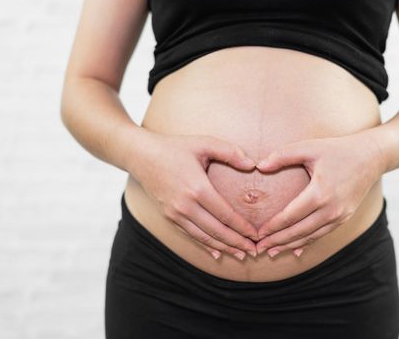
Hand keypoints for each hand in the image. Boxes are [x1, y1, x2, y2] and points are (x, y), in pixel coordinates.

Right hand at [128, 130, 259, 260]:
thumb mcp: (204, 143)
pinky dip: (206, 246)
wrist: (141, 156)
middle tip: (255, 251)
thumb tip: (253, 165)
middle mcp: (185, 205)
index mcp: (197, 188)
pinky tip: (217, 253)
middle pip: (216, 231)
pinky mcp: (169, 217)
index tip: (257, 235)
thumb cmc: (175, 147)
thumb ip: (230, 152)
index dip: (243, 227)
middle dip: (237, 243)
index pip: (225, 215)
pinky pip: (190, 235)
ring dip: (224, 248)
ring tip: (241, 255)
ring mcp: (175, 214)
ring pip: (204, 237)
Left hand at [254, 130, 384, 257]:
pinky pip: (322, 234)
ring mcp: (340, 216)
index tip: (257, 234)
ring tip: (272, 251)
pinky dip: (307, 243)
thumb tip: (259, 166)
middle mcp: (331, 209)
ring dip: (290, 245)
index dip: (273, 227)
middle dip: (278, 241)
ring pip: (310, 236)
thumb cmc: (337, 150)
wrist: (371, 157)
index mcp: (320, 193)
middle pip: (299, 231)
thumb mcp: (309, 147)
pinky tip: (295, 250)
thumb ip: (282, 156)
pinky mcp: (345, 217)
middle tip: (259, 248)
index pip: (290, 216)